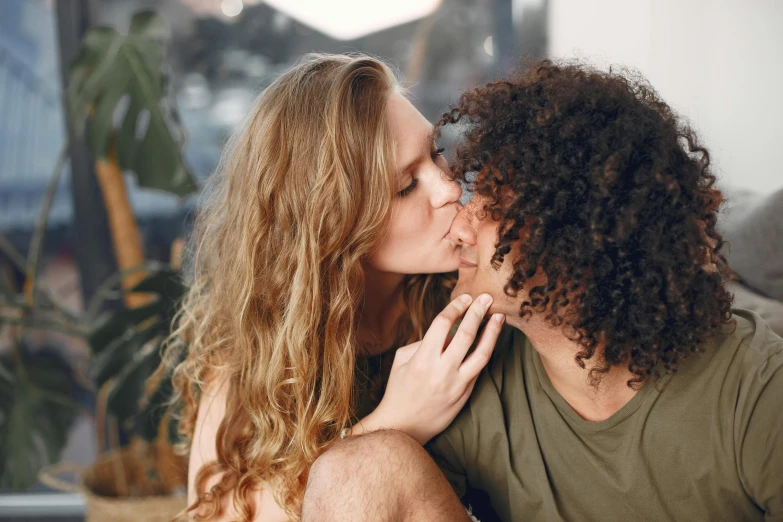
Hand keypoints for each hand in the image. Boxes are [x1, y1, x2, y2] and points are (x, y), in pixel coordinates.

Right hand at [356, 293, 504, 444]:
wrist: (404, 427)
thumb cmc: (399, 389)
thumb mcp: (401, 361)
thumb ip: (422, 342)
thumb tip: (445, 331)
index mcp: (422, 359)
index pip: (443, 324)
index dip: (456, 307)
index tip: (465, 297)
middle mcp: (441, 370)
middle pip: (466, 334)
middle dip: (477, 312)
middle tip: (487, 298)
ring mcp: (457, 384)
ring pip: (481, 353)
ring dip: (492, 332)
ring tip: (499, 317)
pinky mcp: (466, 395)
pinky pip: (479, 369)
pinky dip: (486, 351)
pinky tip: (491, 340)